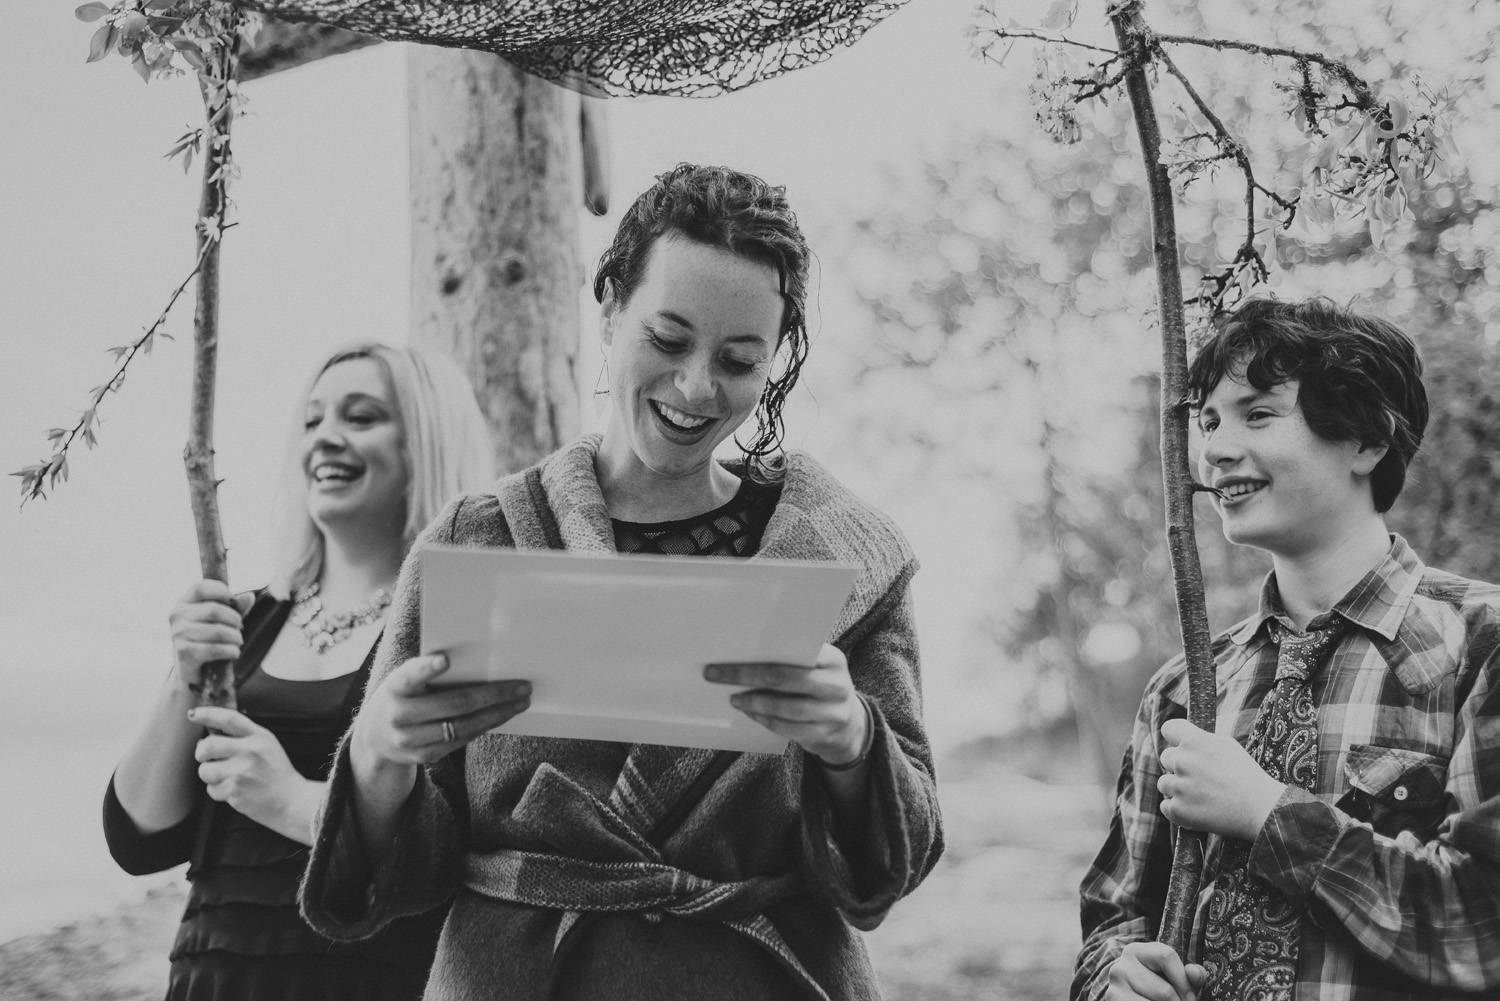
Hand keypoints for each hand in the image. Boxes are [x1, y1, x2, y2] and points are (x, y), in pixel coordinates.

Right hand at [169, 580, 253, 691]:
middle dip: (235, 619)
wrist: (193, 670)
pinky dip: (231, 651)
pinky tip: (235, 653)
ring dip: (235, 637)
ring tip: (238, 641)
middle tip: (240, 628)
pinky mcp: (184, 653)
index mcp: (183, 602)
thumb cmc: (208, 639)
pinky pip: (215, 649)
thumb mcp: (221, 620)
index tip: (233, 601)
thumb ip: (235, 607)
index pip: (201, 587)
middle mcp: (177, 616)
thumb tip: (249, 597)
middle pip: (214, 610)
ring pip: (217, 631)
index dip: (221, 591)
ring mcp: (178, 634)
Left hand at [189, 706, 320, 839]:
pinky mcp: (235, 791)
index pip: (229, 719)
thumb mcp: (267, 745)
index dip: (207, 714)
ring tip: (227, 777)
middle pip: (208, 745)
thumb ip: (242, 736)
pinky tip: (234, 790)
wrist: (290, 800)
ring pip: (205, 770)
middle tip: (208, 757)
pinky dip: (218, 791)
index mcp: (259, 737)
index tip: (193, 714)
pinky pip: (211, 789)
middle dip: (201, 753)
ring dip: (210, 775)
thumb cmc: (276, 773)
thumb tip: (208, 736)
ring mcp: (241, 772)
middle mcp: (250, 751)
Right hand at [351, 653, 531, 767]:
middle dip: (493, 695)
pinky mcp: (424, 756)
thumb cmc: (401, 696)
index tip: (445, 659)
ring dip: (498, 714)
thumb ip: (427, 672)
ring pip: (463, 727)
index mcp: (394, 687)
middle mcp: (399, 716)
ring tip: (521, 701)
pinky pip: (461, 740)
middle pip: (453, 705)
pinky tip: (503, 715)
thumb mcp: (403, 680)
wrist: (374, 737)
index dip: (427, 668)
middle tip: (523, 686)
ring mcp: (411, 741)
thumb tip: (478, 661)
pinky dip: (485, 726)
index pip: (410, 676)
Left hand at [703, 643, 867, 765]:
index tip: (729, 649)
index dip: (760, 651)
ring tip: (734, 698)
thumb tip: (743, 650)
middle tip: (716, 674)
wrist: (848, 724)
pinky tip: (750, 713)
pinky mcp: (823, 735)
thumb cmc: (820, 687)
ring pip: (788, 707)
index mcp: (833, 660)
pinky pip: (789, 728)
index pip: (797, 650)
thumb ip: (793, 658)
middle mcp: (837, 685)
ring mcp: (832, 713)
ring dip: (755, 702)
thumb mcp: (817, 667)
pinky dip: (766, 720)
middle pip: (786, 678)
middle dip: (747, 675)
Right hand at [1105, 943, 1205, 1000]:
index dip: (1184, 981)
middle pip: (1165, 991)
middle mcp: (1122, 966)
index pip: (1166, 956)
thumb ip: (1191, 974)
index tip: (1190, 996)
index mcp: (1137, 951)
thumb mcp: (1175, 976)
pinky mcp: (1114, 1000)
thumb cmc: (1159, 986)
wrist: (1132, 997)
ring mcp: (1116, 987)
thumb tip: (1194, 973)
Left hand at [1158, 718, 1284, 840]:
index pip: (1168, 728)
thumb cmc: (1247, 776)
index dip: (1175, 738)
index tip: (1182, 746)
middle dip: (1179, 766)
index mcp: (1194, 741)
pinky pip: (1166, 806)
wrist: (1261, 809)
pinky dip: (1178, 809)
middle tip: (1201, 778)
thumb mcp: (1228, 746)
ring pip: (1164, 783)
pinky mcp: (1177, 810)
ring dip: (1177, 788)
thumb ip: (1202, 740)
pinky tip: (1198, 809)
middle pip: (1166, 758)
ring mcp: (1178, 786)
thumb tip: (1185, 739)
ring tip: (1203, 795)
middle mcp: (1181, 760)